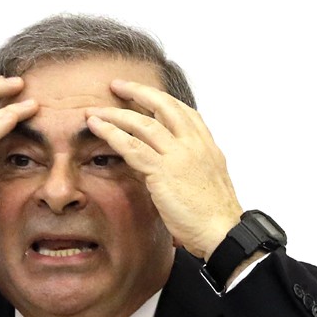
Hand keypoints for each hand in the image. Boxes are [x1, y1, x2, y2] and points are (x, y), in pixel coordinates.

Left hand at [85, 80, 242, 260]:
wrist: (221, 231)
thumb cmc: (212, 215)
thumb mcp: (201, 182)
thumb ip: (180, 168)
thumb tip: (154, 166)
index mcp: (206, 146)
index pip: (182, 111)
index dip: (161, 99)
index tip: (143, 93)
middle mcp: (194, 144)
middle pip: (163, 106)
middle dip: (138, 92)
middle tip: (118, 85)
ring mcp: (179, 156)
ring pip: (143, 123)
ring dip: (116, 114)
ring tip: (96, 111)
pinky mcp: (164, 172)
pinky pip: (132, 147)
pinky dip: (112, 134)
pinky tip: (97, 128)